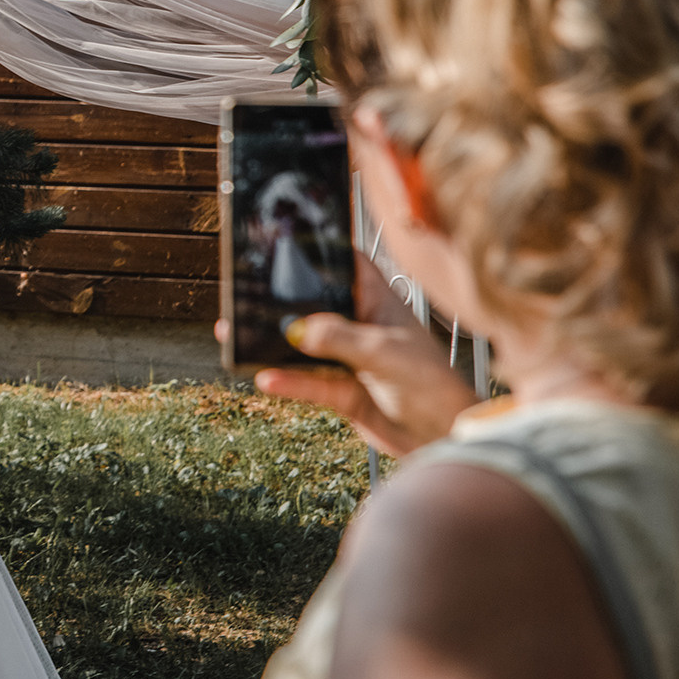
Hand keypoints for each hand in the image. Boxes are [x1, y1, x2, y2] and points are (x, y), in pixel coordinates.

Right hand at [219, 257, 478, 456]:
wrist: (444, 437)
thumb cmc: (429, 385)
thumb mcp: (383, 353)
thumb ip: (340, 338)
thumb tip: (296, 330)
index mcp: (378, 304)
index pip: (349, 266)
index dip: (323, 251)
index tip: (287, 240)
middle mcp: (361, 327)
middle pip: (315, 305)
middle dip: (282, 299)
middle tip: (244, 290)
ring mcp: (349, 360)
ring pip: (304, 347)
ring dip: (273, 344)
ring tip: (234, 334)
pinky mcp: (343, 392)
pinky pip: (307, 383)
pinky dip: (287, 382)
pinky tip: (265, 378)